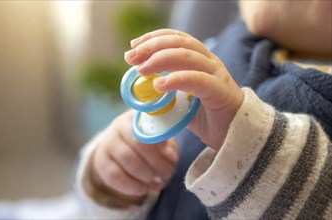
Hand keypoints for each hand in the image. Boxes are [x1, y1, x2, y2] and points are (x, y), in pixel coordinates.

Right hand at [90, 111, 177, 206]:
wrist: (120, 148)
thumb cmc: (146, 142)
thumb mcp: (159, 139)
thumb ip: (167, 145)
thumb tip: (170, 156)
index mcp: (136, 117)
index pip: (147, 126)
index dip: (159, 143)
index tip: (172, 158)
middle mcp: (118, 126)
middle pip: (137, 144)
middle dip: (155, 163)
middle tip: (166, 174)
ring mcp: (107, 143)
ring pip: (126, 160)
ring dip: (145, 176)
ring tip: (157, 184)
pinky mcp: (101, 162)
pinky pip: (114, 176)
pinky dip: (131, 186)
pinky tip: (143, 189)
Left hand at [125, 29, 243, 150]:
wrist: (235, 137)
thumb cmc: (209, 119)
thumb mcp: (181, 103)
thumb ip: (166, 94)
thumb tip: (142, 91)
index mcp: (200, 61)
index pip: (177, 39)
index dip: (154, 37)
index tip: (134, 45)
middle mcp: (210, 62)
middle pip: (179, 43)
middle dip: (152, 46)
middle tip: (131, 57)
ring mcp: (217, 74)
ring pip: (187, 56)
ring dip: (160, 59)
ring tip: (141, 70)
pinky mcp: (221, 91)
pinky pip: (197, 80)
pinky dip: (176, 79)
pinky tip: (160, 85)